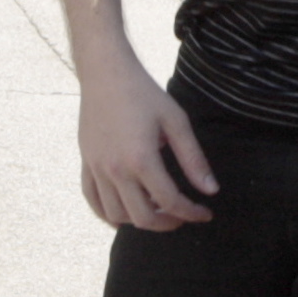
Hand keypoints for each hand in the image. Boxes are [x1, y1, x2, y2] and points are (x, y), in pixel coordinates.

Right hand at [78, 54, 217, 230]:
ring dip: (139, 220)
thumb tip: (211, 190)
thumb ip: (193, 158)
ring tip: (157, 210)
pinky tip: (123, 216)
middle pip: (142, 217)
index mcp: (141, 159)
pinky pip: (92, 200)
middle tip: (183, 215)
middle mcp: (115, 169)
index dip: (191, 213)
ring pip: (116, 214)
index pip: (170, 202)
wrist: (105, 73)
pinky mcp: (86, 163)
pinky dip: (107, 215)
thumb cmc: (144, 93)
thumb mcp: (176, 121)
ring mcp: (97, 168)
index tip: (205, 213)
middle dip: (167, 223)